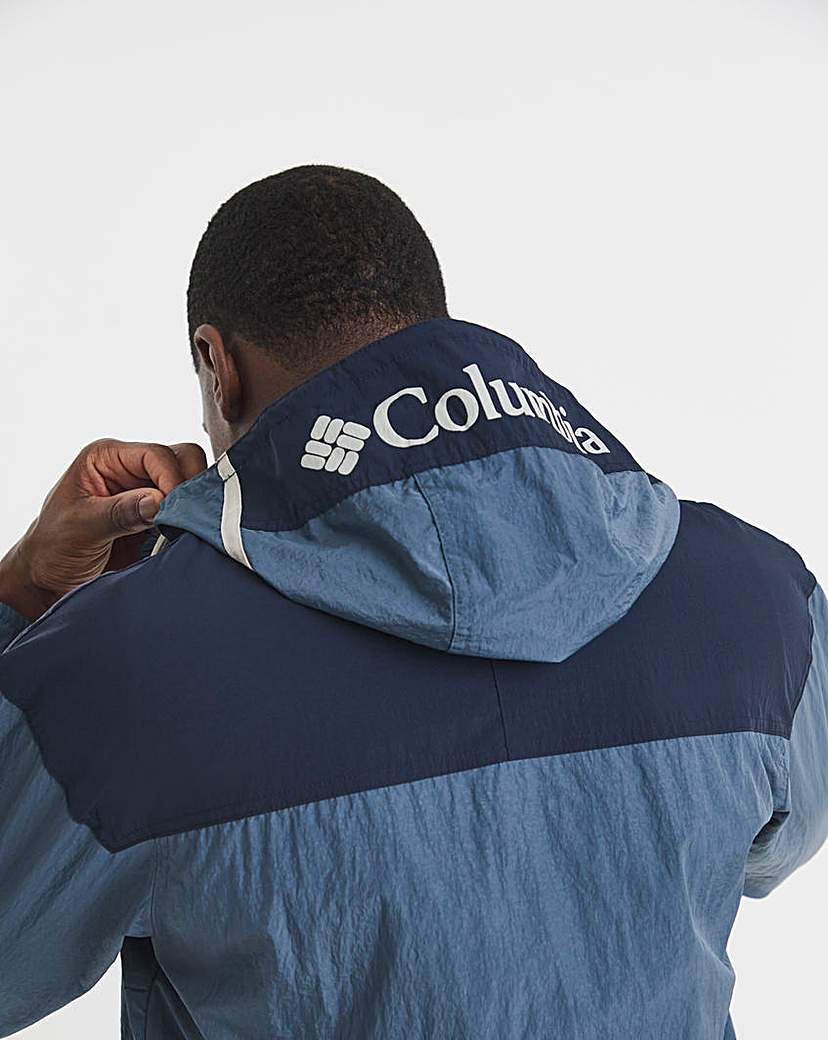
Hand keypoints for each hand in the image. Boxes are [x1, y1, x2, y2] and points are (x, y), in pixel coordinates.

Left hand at [0, 438, 206, 621]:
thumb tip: (159, 500)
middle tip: (187, 518)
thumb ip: (120, 512)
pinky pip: (186, 511)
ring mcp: (145, 491)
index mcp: (106, 457)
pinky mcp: (157, 516)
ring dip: (192, 507)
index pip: (156, 454)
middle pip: (181, 461)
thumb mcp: (80, 528)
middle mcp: (129, 468)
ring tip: (184, 531)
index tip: (175, 509)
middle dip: (189, 487)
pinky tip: (183, 538)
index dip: (172, 478)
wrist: (50, 583)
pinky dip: (191, 523)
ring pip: (190, 484)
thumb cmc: (52, 549)